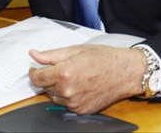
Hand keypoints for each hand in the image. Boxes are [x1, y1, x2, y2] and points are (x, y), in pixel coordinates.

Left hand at [29, 45, 145, 114]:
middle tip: (66, 68)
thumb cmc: (105, 58)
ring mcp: (74, 103)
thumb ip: (52, 55)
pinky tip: (83, 86)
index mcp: (64, 73)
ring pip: (55, 96)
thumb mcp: (77, 50)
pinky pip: (66, 104)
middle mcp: (67, 90)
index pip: (36, 78)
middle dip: (51, 78)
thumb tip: (34, 55)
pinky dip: (70, 96)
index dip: (34, 72)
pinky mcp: (80, 110)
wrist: (126, 72)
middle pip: (45, 87)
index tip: (37, 68)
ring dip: (60, 88)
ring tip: (77, 77)